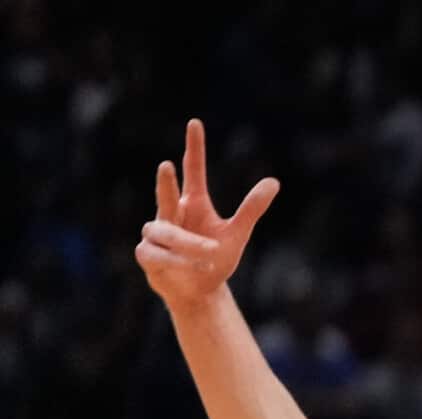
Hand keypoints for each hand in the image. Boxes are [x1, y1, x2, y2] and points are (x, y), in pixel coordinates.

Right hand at [135, 120, 279, 310]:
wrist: (199, 291)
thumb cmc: (215, 258)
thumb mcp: (237, 234)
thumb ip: (251, 208)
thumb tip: (274, 182)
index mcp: (193, 203)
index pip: (193, 170)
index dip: (195, 148)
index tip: (195, 123)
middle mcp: (172, 213)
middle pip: (166, 193)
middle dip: (166, 182)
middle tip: (166, 165)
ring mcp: (156, 232)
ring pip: (166, 231)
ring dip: (188, 243)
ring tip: (210, 252)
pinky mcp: (147, 254)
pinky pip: (157, 253)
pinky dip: (176, 261)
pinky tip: (193, 267)